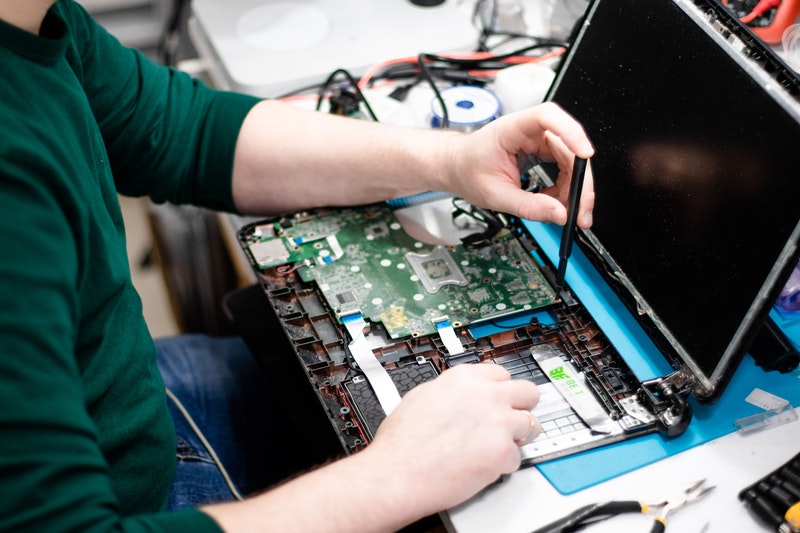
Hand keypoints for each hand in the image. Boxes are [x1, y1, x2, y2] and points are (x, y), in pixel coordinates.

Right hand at [365, 363, 539, 514]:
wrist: (397, 473)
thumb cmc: (401, 443)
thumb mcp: (422, 396)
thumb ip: (451, 391)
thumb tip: (462, 395)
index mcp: (463, 378)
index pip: (502, 374)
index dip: (500, 390)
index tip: (500, 399)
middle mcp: (485, 395)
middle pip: (528, 392)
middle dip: (521, 407)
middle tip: (510, 420)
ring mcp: (497, 422)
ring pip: (532, 424)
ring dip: (517, 437)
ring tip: (496, 448)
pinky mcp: (502, 451)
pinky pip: (518, 457)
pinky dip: (504, 464)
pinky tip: (483, 466)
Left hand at [442, 102, 594, 227]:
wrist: (458, 166)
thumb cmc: (468, 169)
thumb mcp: (495, 195)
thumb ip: (528, 206)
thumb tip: (558, 214)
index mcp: (512, 129)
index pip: (547, 117)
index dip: (571, 131)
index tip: (585, 154)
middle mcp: (530, 130)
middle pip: (569, 147)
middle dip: (580, 180)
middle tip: (581, 210)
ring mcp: (539, 140)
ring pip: (571, 160)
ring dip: (575, 188)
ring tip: (564, 212)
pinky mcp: (544, 151)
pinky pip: (565, 168)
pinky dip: (565, 188)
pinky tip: (555, 203)